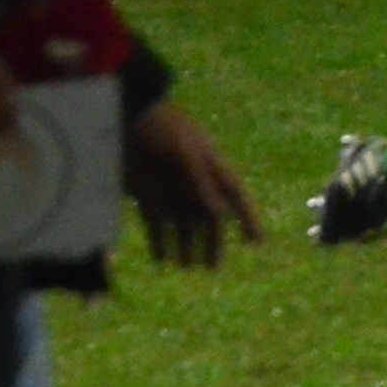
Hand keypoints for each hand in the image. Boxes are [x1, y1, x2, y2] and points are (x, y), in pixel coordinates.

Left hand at [124, 101, 259, 269]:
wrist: (128, 117)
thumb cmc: (165, 131)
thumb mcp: (187, 157)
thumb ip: (203, 186)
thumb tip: (220, 217)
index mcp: (212, 168)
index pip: (236, 197)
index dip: (248, 220)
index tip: (257, 243)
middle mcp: (194, 183)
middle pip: (209, 218)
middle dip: (213, 243)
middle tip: (213, 268)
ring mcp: (170, 190)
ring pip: (183, 226)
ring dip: (185, 246)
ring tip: (188, 268)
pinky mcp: (146, 196)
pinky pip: (156, 225)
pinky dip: (159, 243)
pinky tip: (162, 261)